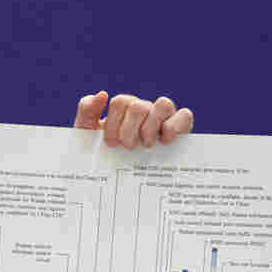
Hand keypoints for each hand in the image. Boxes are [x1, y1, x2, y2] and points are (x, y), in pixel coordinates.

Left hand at [74, 91, 192, 148]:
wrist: (121, 178)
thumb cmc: (106, 154)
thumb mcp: (88, 134)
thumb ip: (87, 112)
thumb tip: (102, 94)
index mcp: (123, 109)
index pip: (121, 102)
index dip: (114, 123)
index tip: (111, 144)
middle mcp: (144, 109)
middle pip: (139, 106)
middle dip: (129, 131)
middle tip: (128, 147)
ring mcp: (163, 117)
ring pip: (164, 104)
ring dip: (151, 127)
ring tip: (146, 145)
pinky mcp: (181, 127)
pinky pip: (185, 115)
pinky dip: (175, 126)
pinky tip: (165, 141)